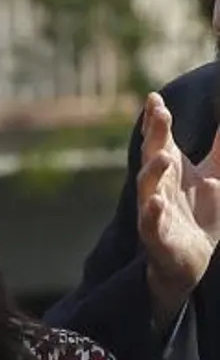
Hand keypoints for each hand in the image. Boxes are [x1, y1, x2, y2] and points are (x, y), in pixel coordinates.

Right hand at [135, 93, 219, 327]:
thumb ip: (219, 149)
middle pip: (152, 156)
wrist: (190, 259)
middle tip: (159, 113)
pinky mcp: (158, 237)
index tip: (154, 99)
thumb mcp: (214, 176)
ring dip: (152, 172)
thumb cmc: (198, 215)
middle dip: (154, 135)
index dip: (155, 121)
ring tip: (165, 156)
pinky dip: (152, 214)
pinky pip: (151, 224)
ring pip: (148, 188)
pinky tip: (157, 203)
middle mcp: (158, 187)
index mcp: (170, 171)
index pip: (159, 140)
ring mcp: (154, 211)